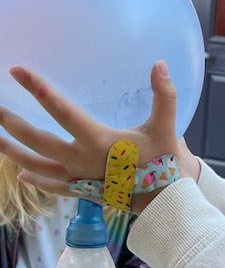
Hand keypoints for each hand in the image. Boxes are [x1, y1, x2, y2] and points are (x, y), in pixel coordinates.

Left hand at [0, 61, 196, 204]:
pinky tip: (21, 174)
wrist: (164, 203)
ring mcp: (78, 179)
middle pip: (37, 141)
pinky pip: (52, 186)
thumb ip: (164, 95)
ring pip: (37, 166)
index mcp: (99, 141)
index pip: (62, 111)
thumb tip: (159, 64)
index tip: (17, 72)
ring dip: (12, 152)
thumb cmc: (164, 164)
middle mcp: (81, 160)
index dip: (38, 90)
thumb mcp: (165, 128)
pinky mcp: (82, 192)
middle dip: (12, 123)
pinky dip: (35, 180)